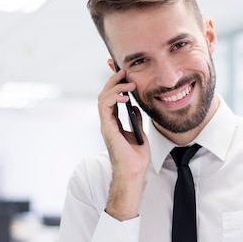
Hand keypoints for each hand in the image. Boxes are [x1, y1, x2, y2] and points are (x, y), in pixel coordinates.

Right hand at [98, 67, 149, 219]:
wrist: (134, 171)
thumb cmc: (136, 156)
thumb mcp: (139, 131)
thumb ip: (135, 118)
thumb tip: (136, 106)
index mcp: (114, 121)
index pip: (111, 97)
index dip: (114, 82)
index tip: (120, 70)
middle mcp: (107, 121)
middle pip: (104, 94)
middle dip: (112, 80)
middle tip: (123, 70)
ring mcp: (106, 124)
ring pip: (102, 98)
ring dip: (114, 87)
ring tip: (128, 83)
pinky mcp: (107, 128)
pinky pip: (105, 108)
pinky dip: (113, 98)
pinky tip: (124, 96)